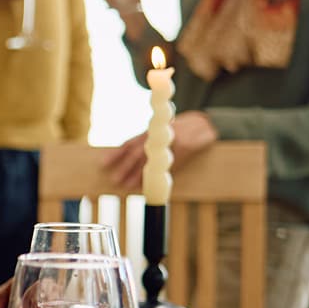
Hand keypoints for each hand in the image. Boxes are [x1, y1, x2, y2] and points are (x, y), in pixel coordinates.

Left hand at [103, 112, 218, 192]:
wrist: (205, 122)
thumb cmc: (178, 127)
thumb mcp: (160, 129)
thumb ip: (144, 139)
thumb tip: (122, 156)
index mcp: (151, 130)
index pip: (130, 143)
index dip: (116, 153)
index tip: (103, 163)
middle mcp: (159, 135)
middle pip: (138, 153)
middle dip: (125, 167)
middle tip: (114, 179)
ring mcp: (173, 142)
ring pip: (153, 160)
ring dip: (138, 175)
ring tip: (126, 185)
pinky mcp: (186, 149)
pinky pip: (169, 165)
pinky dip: (158, 175)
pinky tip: (148, 184)